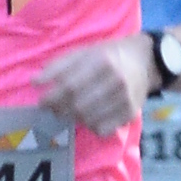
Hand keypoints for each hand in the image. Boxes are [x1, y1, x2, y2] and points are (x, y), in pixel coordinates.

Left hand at [35, 30, 154, 138]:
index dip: (51, 97)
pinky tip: (89, 116)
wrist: (145, 61)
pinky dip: (90, 126)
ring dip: (73, 118)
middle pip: (77, 105)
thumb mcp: (85, 52)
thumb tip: (35, 81)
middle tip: (53, 109)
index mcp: (101, 61)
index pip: (69, 86)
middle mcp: (115, 80)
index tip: (42, 102)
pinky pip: (102, 129)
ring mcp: (124, 99)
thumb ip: (59, 65)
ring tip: (70, 111)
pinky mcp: (130, 113)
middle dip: (59, 110)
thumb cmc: (109, 55)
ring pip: (88, 119)